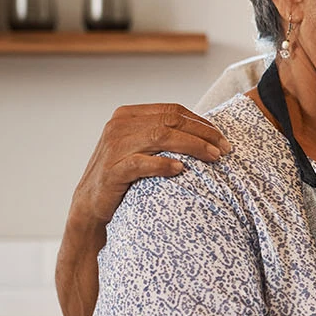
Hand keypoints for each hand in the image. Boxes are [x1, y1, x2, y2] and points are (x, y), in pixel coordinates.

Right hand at [70, 104, 231, 225]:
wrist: (91, 205)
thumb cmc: (124, 177)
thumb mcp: (142, 149)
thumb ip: (163, 136)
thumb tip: (206, 134)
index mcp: (128, 115)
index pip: (172, 110)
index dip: (201, 122)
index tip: (222, 137)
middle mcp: (119, 125)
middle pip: (170, 121)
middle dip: (202, 134)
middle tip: (224, 149)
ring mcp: (114, 146)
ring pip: (160, 137)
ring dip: (192, 146)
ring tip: (213, 158)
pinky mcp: (112, 169)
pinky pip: (141, 163)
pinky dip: (163, 165)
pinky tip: (181, 170)